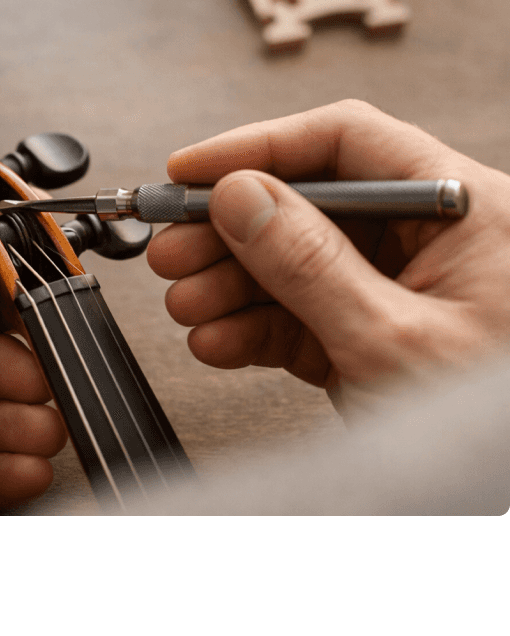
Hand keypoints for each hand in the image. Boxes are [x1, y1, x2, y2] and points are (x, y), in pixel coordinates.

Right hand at [147, 100, 509, 418]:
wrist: (505, 508)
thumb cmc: (492, 423)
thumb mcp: (394, 337)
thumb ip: (310, 263)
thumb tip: (241, 197)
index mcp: (461, 210)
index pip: (345, 142)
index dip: (258, 148)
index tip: (191, 172)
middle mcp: (427, 241)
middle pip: (305, 205)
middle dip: (227, 232)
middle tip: (173, 249)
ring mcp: (394, 291)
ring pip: (291, 264)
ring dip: (227, 285)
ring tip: (185, 304)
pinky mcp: (368, 338)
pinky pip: (295, 317)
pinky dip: (249, 328)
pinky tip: (216, 338)